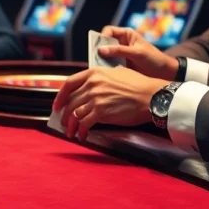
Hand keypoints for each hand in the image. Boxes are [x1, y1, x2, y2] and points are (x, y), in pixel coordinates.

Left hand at [52, 66, 168, 140]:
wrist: (151, 96)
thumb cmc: (139, 85)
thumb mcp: (117, 73)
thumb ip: (101, 78)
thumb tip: (92, 85)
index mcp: (94, 73)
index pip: (69, 84)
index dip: (60, 96)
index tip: (57, 105)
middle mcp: (92, 85)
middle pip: (70, 101)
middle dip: (65, 114)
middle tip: (64, 122)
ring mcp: (95, 99)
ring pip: (75, 113)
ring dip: (71, 125)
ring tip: (71, 132)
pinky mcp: (101, 112)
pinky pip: (84, 123)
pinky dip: (81, 131)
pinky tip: (82, 135)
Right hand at [99, 26, 179, 79]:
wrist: (164, 73)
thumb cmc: (153, 59)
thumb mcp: (136, 53)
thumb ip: (119, 51)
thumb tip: (100, 50)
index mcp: (126, 35)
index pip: (109, 31)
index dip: (102, 36)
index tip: (99, 46)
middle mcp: (122, 43)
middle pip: (105, 43)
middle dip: (100, 49)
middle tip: (95, 57)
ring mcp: (121, 55)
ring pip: (106, 55)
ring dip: (102, 60)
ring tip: (98, 66)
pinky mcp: (121, 65)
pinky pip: (110, 64)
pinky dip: (106, 67)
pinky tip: (105, 72)